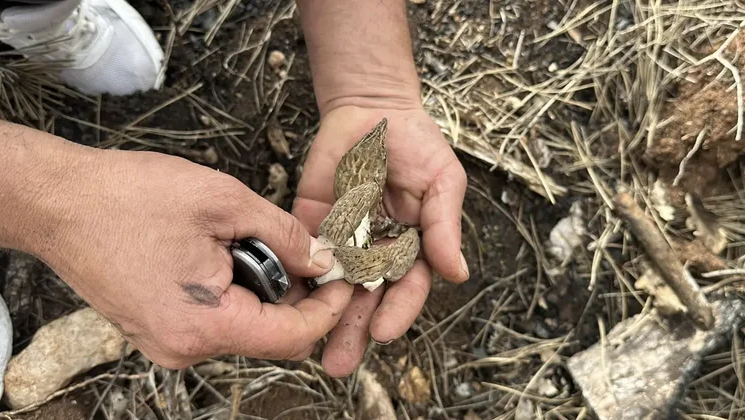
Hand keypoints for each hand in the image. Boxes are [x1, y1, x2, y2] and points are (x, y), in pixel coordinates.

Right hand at [33, 148, 351, 368]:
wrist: (59, 203)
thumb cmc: (131, 198)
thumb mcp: (225, 202)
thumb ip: (285, 235)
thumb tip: (323, 259)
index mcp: (205, 326)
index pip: (293, 336)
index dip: (329, 307)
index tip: (344, 276)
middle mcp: (186, 349)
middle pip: (272, 336)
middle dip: (298, 296)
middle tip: (305, 251)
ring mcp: (168, 343)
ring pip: (246, 328)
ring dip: (264, 291)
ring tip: (251, 243)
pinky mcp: (158, 330)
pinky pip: (217, 321)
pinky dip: (236, 293)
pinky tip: (228, 255)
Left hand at [292, 105, 468, 376]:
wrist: (372, 109)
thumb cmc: (417, 144)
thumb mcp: (442, 182)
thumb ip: (443, 227)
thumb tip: (458, 273)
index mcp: (412, 246)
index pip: (407, 287)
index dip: (398, 310)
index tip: (384, 331)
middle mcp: (378, 251)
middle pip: (367, 298)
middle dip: (354, 331)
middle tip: (339, 363)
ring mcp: (344, 241)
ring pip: (334, 287)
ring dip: (324, 319)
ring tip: (312, 351)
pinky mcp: (313, 225)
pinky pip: (303, 257)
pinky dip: (295, 281)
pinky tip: (286, 304)